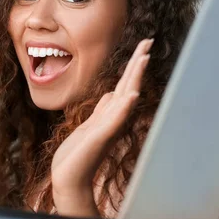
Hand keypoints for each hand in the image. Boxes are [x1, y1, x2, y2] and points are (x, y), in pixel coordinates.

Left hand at [51, 38, 152, 216]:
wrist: (69, 177)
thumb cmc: (79, 153)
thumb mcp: (90, 125)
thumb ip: (103, 110)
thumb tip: (112, 94)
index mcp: (111, 113)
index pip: (125, 83)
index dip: (134, 64)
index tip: (144, 46)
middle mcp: (114, 118)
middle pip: (129, 84)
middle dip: (138, 62)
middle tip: (149, 41)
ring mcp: (109, 127)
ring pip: (125, 97)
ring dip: (134, 77)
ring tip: (143, 58)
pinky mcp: (100, 137)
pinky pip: (115, 119)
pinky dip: (124, 107)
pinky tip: (132, 95)